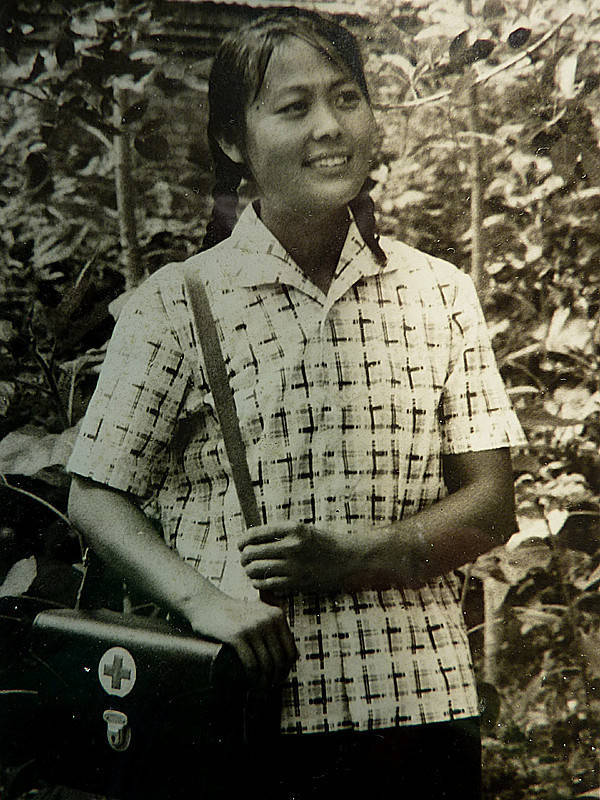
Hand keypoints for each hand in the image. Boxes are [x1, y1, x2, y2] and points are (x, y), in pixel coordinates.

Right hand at [181, 592, 296, 688]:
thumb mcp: (259, 614)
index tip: (278, 679)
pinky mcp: (236, 635)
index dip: (286, 669)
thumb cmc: (233, 614)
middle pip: (280, 660)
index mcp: (277, 616)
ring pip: (266, 665)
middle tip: (268, 688)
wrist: (206, 604)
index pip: (291, 650)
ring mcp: (252, 627)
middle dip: (276, 679)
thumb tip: (292, 658)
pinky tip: (249, 682)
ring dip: (264, 682)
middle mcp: (268, 620)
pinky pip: (251, 664)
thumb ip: (275, 630)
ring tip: (259, 690)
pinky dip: (252, 678)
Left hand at [239, 522, 356, 593]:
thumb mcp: (303, 530)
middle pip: (253, 552)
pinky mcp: (296, 582)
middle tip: (244, 558)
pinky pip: (268, 584)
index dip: (244, 540)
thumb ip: (280, 534)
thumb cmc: (324, 543)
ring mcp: (294, 566)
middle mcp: (292, 546)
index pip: (256, 534)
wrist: (348, 560)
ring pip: (257, 569)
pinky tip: (259, 581)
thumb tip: (252, 540)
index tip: (240, 544)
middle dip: (244, 556)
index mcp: (292, 528)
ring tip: (250, 570)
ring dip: (249, 570)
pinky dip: (258, 583)